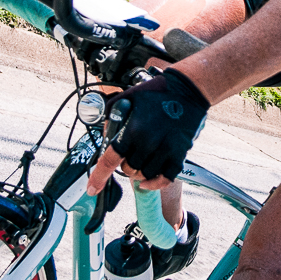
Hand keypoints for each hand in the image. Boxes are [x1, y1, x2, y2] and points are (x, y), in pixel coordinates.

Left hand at [87, 69, 208, 193]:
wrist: (188, 89)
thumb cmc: (156, 92)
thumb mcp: (128, 96)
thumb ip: (111, 114)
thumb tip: (105, 134)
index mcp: (133, 129)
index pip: (110, 160)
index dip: (98, 178)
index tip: (92, 190)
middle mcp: (149, 143)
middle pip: (127, 169)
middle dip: (124, 165)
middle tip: (128, 155)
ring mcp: (166, 150)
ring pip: (144, 175)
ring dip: (138, 172)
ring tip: (141, 160)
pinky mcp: (180, 153)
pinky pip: (165, 179)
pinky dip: (155, 183)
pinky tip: (148, 180)